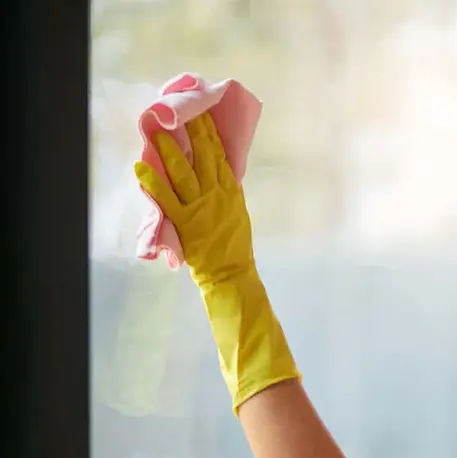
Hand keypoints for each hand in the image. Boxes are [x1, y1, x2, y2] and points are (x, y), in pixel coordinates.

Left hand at [134, 113, 253, 287]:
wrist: (231, 269)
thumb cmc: (234, 240)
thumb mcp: (237, 207)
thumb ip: (226, 186)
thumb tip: (217, 166)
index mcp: (230, 188)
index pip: (220, 153)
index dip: (210, 131)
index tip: (201, 111)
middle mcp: (215, 193)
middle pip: (204, 155)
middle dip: (193, 131)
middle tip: (182, 109)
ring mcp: (199, 206)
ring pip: (184, 172)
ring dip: (170, 151)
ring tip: (158, 131)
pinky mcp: (184, 221)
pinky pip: (166, 198)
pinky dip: (153, 183)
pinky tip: (140, 167)